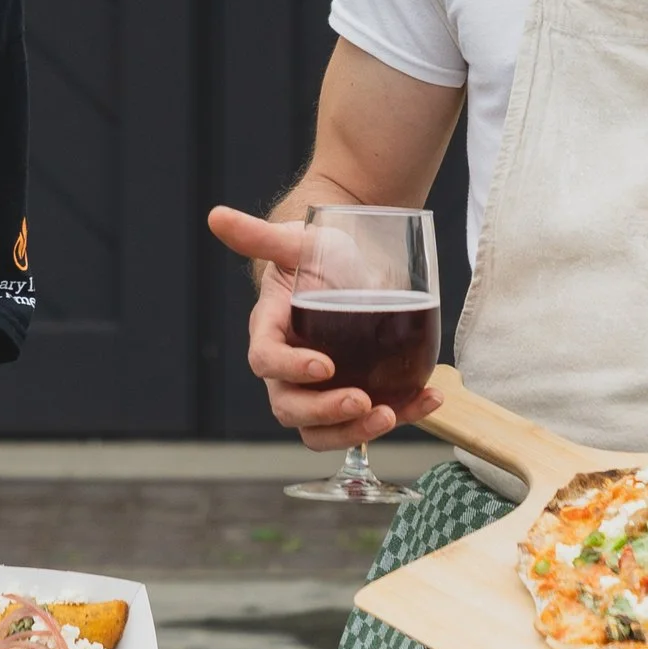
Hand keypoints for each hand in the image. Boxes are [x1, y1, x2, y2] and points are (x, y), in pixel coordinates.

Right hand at [206, 206, 440, 450]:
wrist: (354, 259)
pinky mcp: (356, 392)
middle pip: (291, 408)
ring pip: (323, 431)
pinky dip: (403, 412)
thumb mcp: (296, 241)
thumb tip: (215, 216)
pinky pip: (371, 417)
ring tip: (390, 414)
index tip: (325, 365)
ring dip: (355, 432)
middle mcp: (291, 368)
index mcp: (271, 330)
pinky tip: (431, 397)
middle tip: (362, 400)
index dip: (291, 369)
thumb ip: (259, 235)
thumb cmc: (318, 251)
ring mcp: (322, 388)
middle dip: (325, 412)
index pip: (267, 361)